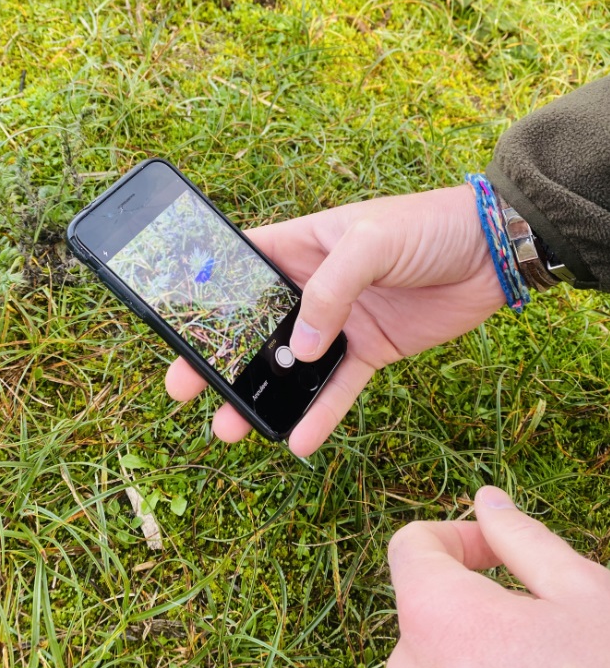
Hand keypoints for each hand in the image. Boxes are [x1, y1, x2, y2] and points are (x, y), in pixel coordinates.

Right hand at [166, 184, 504, 455]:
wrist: (494, 252)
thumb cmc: (428, 226)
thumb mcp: (370, 241)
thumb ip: (330, 290)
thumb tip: (298, 349)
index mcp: (301, 247)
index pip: (240, 268)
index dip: (207, 292)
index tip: (174, 323)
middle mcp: (314, 288)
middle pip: (255, 327)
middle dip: (220, 358)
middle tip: (185, 387)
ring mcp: (341, 323)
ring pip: (291, 367)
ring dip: (263, 397)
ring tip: (229, 428)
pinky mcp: (371, 351)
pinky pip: (339, 388)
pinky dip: (321, 414)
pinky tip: (299, 440)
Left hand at [386, 486, 609, 667]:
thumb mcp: (585, 594)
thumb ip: (522, 539)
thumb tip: (486, 500)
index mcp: (438, 620)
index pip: (409, 548)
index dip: (454, 536)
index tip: (497, 552)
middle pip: (422, 605)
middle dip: (469, 593)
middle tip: (536, 614)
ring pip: (433, 657)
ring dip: (475, 646)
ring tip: (542, 664)